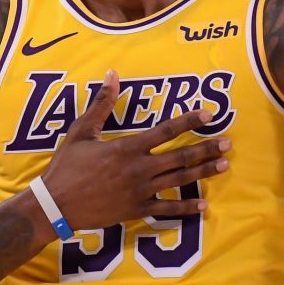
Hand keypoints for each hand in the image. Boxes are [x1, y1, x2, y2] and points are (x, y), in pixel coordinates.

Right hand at [40, 69, 230, 229]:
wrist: (56, 205)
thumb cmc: (66, 166)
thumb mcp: (81, 131)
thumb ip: (102, 104)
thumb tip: (112, 74)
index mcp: (128, 147)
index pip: (166, 130)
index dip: (189, 121)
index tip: (209, 114)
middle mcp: (140, 169)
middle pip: (181, 157)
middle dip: (206, 149)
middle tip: (228, 143)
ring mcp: (141, 191)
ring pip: (179, 180)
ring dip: (204, 173)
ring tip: (224, 165)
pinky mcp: (137, 210)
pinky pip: (167, 209)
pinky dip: (186, 208)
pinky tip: (204, 206)